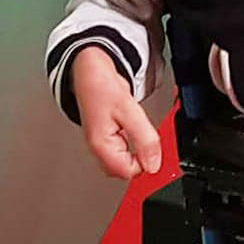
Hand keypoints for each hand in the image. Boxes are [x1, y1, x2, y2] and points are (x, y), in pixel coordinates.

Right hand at [71, 45, 160, 180]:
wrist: (89, 70)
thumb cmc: (101, 86)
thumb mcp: (130, 110)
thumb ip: (144, 139)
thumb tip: (154, 164)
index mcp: (101, 146)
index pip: (128, 172)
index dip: (145, 161)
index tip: (152, 145)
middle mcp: (98, 148)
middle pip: (125, 170)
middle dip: (140, 157)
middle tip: (145, 133)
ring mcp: (101, 143)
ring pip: (124, 160)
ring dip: (136, 149)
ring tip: (137, 126)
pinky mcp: (106, 136)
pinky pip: (123, 149)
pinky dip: (132, 142)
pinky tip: (133, 126)